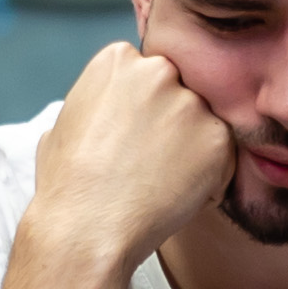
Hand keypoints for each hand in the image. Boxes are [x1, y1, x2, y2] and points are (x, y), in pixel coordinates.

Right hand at [14, 39, 236, 288]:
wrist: (85, 229)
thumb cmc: (66, 185)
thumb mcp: (65, 122)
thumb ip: (100, 103)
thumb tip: (110, 111)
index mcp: (117, 59)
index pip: (147, 75)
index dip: (140, 111)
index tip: (127, 138)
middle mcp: (158, 70)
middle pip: (179, 92)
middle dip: (171, 124)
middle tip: (147, 163)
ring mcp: (190, 103)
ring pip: (202, 125)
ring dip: (190, 152)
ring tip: (157, 185)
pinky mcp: (217, 138)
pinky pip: (222, 156)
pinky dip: (208, 180)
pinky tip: (174, 197)